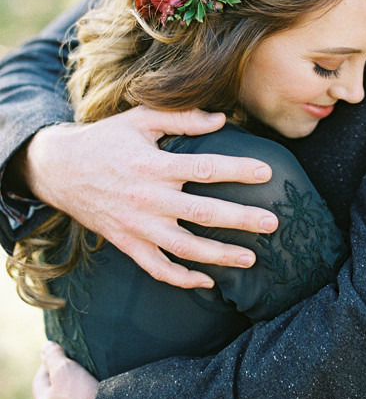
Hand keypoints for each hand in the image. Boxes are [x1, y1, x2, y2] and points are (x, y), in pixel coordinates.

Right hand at [21, 106, 275, 287]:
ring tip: (251, 258)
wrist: (59, 169)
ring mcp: (136, 226)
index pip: (204, 168)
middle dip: (241, 219)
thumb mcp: (140, 119)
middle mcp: (147, 199)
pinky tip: (207, 281)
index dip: (237, 170)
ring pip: (184, 248)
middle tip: (273, 222)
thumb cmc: (106, 139)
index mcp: (153, 165)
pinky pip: (156, 268)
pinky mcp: (127, 243)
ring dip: (219, 256)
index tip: (267, 172)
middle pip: (202, 213)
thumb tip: (222, 118)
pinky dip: (182, 279)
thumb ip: (182, 118)